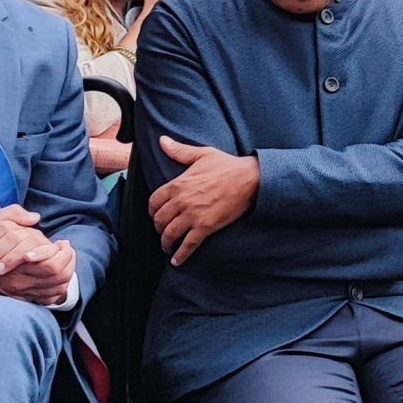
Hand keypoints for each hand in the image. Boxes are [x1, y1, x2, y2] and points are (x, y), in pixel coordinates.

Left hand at [150, 137, 261, 265]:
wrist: (249, 179)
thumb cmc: (227, 165)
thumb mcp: (202, 154)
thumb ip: (179, 151)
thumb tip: (162, 141)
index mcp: (178, 184)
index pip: (154, 202)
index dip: (152, 211)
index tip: (156, 215)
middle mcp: (181, 202)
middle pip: (159, 220)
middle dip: (158, 228)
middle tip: (163, 231)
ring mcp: (193, 216)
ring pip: (170, 234)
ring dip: (166, 243)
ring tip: (167, 247)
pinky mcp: (205, 227)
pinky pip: (188, 245)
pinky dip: (181, 255)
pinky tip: (177, 261)